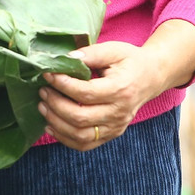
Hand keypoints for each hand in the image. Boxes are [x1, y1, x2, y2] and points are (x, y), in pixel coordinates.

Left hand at [38, 19, 194, 149]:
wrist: (151, 77)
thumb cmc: (130, 61)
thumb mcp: (113, 50)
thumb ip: (90, 54)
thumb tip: (66, 59)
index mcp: (120, 89)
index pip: (85, 93)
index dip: (63, 85)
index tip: (48, 74)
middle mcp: (119, 112)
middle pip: (80, 117)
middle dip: (56, 105)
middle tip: (43, 91)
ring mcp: (116, 127)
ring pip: (81, 135)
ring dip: (57, 123)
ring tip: (43, 106)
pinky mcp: (112, 134)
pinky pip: (85, 144)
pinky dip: (65, 138)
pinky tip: (51, 125)